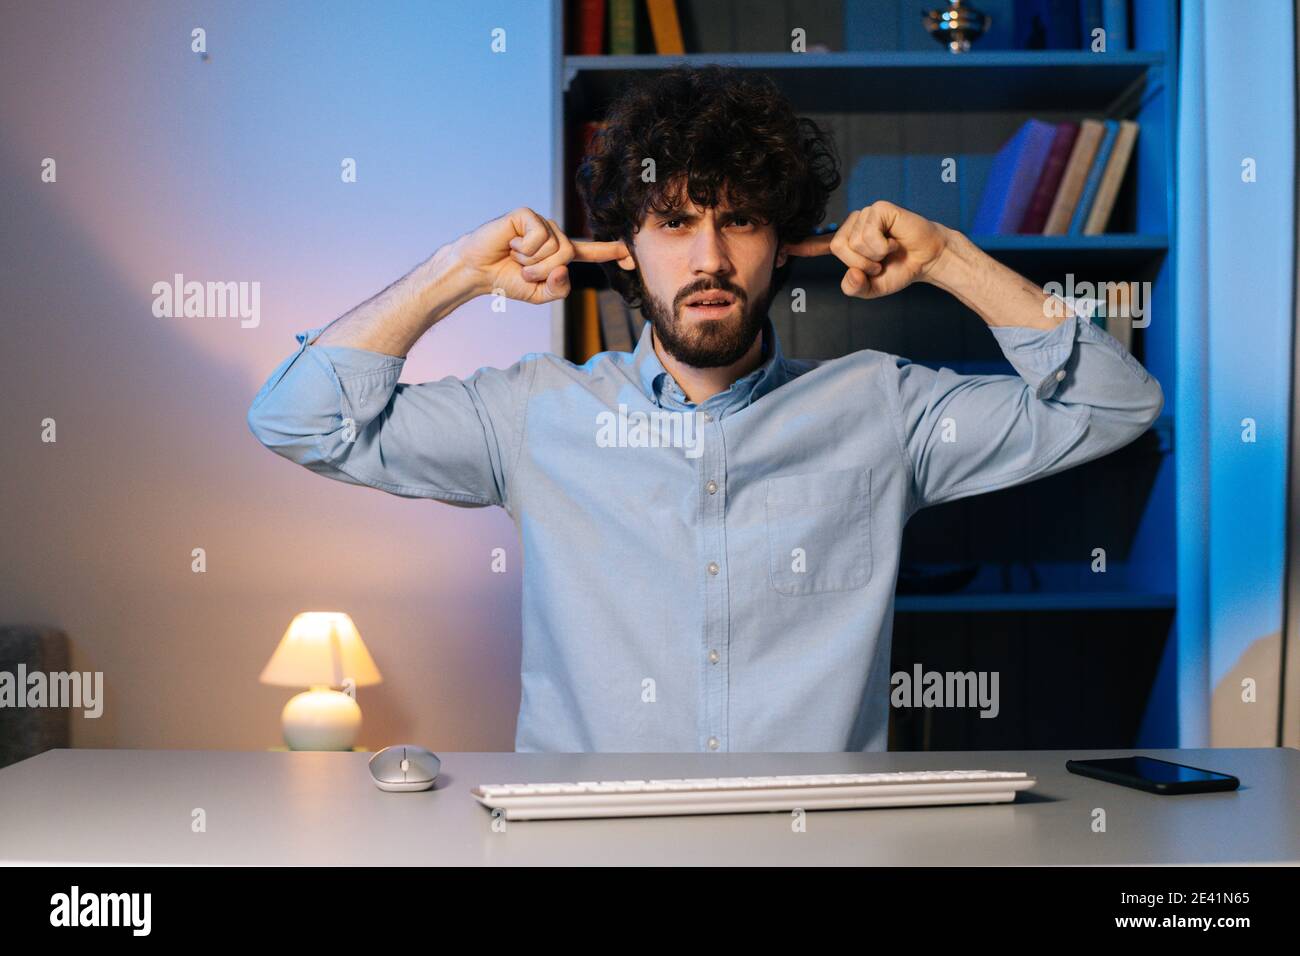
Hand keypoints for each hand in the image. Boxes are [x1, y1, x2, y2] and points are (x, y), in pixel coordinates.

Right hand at [451, 207, 628, 304]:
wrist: (477, 271)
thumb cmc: (506, 280)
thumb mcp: (538, 294)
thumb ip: (558, 289)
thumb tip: (563, 268)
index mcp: (561, 254)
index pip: (591, 252)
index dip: (611, 252)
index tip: (631, 253)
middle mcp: (555, 236)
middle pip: (568, 255)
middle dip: (542, 270)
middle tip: (522, 270)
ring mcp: (542, 224)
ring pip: (554, 247)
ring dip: (530, 261)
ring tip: (514, 257)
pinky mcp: (527, 215)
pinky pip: (539, 237)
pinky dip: (523, 248)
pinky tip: (510, 244)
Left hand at [782, 201, 949, 299]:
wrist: (928, 258)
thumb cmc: (901, 269)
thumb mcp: (873, 287)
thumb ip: (856, 288)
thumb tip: (849, 275)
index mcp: (847, 243)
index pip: (819, 245)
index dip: (801, 247)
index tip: (783, 249)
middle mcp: (852, 226)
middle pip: (839, 248)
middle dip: (862, 263)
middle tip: (881, 262)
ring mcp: (864, 215)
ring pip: (854, 243)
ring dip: (876, 255)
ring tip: (890, 251)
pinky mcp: (878, 208)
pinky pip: (868, 236)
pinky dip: (882, 246)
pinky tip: (894, 241)